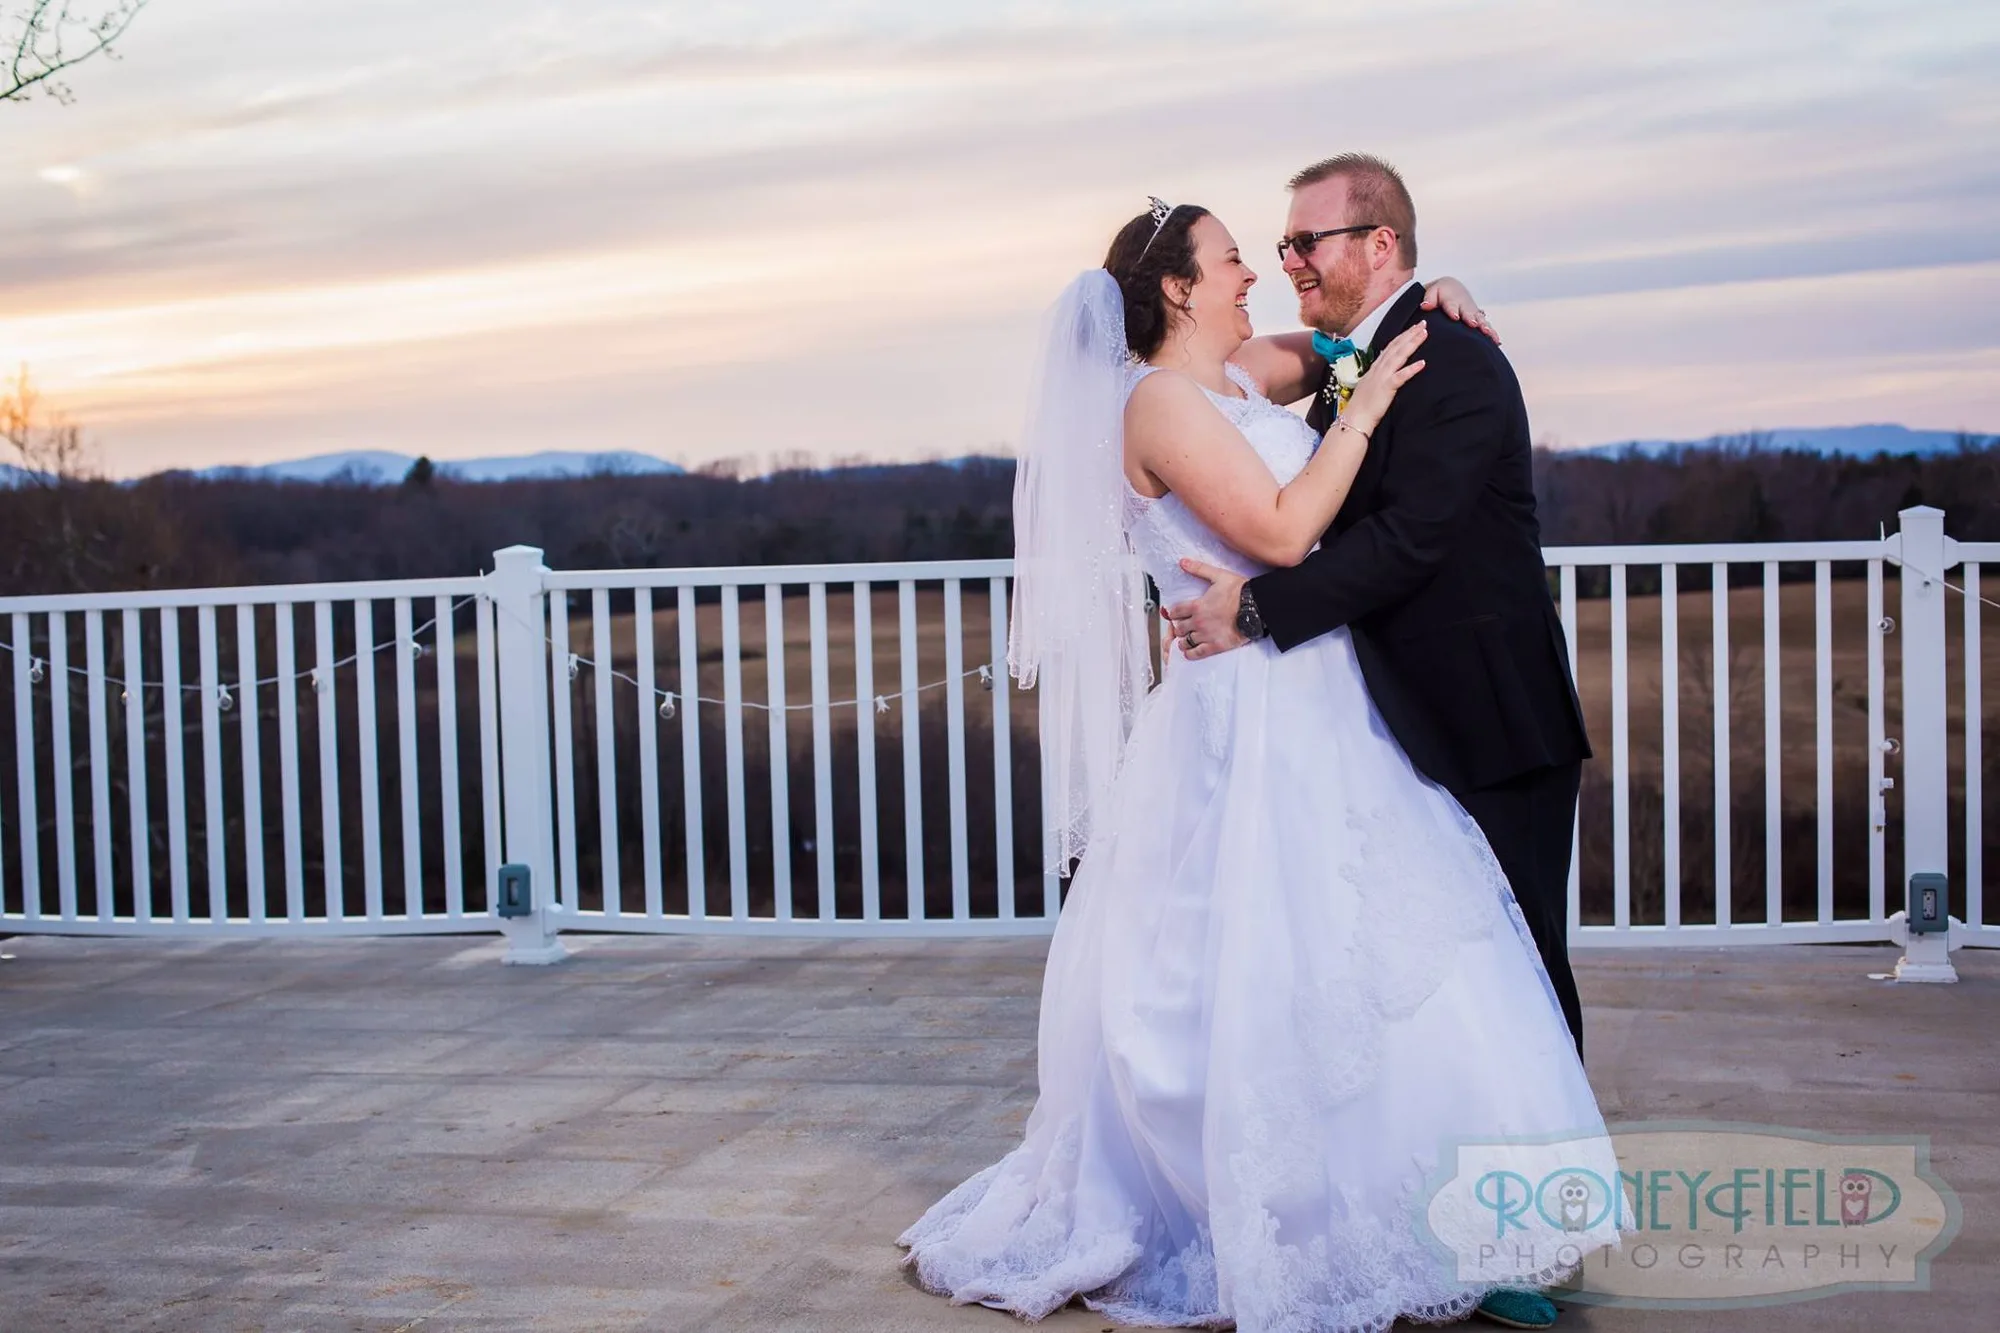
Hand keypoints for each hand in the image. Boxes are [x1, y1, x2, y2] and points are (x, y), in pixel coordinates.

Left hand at [1161, 560, 1248, 660]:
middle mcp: (1199, 622)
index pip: (1174, 612)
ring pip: (1185, 642)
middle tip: (1183, 624)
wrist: (1258, 607)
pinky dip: (1190, 653)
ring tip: (1187, 637)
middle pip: (1178, 628)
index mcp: (1197, 605)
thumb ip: (1199, 569)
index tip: (1176, 612)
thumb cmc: (1240, 591)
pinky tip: (1190, 650)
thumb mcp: (1219, 576)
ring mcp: (1207, 635)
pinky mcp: (1216, 646)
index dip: (1173, 612)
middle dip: (1179, 626)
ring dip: (1183, 640)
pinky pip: (1196, 654)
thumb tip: (1182, 562)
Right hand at [1339, 322, 1427, 436]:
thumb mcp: (1370, 384)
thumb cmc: (1362, 404)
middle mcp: (1379, 368)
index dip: (1403, 336)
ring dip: (1412, 344)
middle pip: (1397, 347)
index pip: (1391, 347)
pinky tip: (1422, 363)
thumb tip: (1386, 370)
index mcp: (1376, 367)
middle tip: (1423, 323)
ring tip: (1424, 334)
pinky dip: (1411, 369)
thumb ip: (1378, 375)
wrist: (1355, 417)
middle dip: (1410, 334)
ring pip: (1399, 356)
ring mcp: (1382, 377)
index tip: (1413, 328)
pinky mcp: (1387, 387)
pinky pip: (1401, 376)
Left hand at [1421, 277, 1500, 342]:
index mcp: (1451, 299)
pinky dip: (1492, 333)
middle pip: (1469, 313)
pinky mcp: (1478, 319)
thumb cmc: (1440, 293)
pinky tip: (1497, 342)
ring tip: (1488, 334)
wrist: (1452, 289)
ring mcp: (1473, 313)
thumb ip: (1429, 299)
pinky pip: (1486, 326)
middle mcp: (1464, 306)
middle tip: (1474, 324)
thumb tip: (1425, 306)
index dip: (1453, 310)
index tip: (1455, 316)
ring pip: (1480, 320)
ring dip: (1485, 326)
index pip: (1451, 305)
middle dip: (1472, 318)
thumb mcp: (1432, 292)